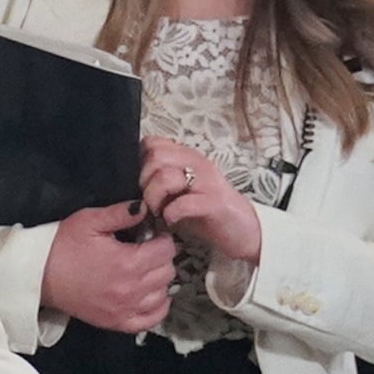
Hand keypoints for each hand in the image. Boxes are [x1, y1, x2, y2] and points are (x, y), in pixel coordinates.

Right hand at [39, 200, 174, 333]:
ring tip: (145, 270)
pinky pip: (152, 320)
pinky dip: (157, 307)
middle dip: (161, 257)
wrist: (39, 276)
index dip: (162, 238)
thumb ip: (122, 213)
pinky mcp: (117, 323)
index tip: (151, 235)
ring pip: (163, 294)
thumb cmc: (63, 245)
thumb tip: (146, 208)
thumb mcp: (90, 221)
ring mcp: (125, 309)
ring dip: (159, 280)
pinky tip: (150, 295)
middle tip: (146, 250)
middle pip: (168, 271)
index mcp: (128, 262)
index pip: (167, 249)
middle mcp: (132, 289)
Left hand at [141, 136, 262, 264]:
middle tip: (149, 202)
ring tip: (159, 212)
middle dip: (144, 181)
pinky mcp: (214, 203)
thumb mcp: (179, 190)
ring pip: (165, 177)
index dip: (140, 163)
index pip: (152, 143)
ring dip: (155, 198)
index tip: (143, 183)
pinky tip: (172, 221)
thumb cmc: (206, 212)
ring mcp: (207, 182)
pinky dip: (170, 214)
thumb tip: (129, 180)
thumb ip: (159, 180)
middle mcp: (197, 163)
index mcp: (187, 157)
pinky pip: (182, 204)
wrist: (244, 230)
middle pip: (155, 156)